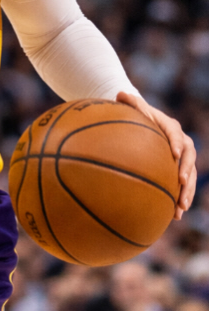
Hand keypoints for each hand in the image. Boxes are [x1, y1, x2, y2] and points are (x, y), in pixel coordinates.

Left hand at [116, 91, 195, 219]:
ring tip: (180, 207)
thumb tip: (120, 94)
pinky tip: (174, 216)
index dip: (175, 143)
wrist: (141, 124)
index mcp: (170, 126)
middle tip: (180, 183)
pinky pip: (182, 186)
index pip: (175, 133)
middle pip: (188, 158)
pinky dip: (179, 199)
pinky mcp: (177, 170)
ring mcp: (181, 158)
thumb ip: (129, 102)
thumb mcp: (131, 106)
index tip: (173, 154)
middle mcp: (180, 142)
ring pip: (189, 175)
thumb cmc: (134, 115)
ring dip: (187, 191)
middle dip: (186, 171)